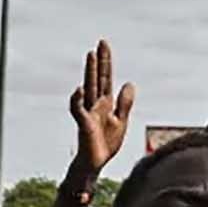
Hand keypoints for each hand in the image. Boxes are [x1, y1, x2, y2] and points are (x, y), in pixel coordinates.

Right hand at [70, 40, 136, 172]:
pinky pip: (78, 109)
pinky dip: (77, 99)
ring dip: (90, 72)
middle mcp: (95, 104)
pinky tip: (80, 88)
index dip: (105, 62)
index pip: (105, 78)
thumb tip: (130, 83)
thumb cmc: (105, 143)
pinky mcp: (83, 124)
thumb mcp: (120, 120)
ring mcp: (88, 112)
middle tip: (100, 43)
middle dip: (99, 61)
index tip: (104, 45)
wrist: (96, 163)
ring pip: (88, 88)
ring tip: (90, 56)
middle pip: (97, 78)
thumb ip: (124, 103)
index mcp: (105, 103)